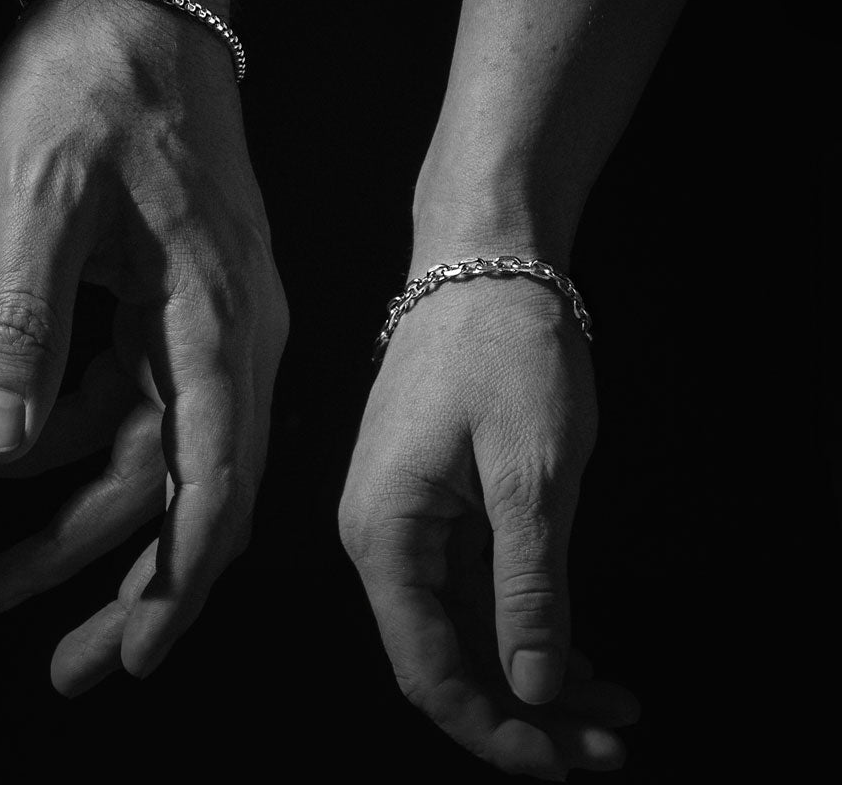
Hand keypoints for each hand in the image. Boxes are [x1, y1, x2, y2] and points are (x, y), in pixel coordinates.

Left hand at [0, 0, 287, 682]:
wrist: (137, 10)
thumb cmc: (94, 86)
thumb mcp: (37, 200)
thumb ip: (16, 322)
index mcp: (212, 312)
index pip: (213, 471)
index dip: (180, 573)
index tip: (138, 654)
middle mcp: (229, 326)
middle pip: (191, 481)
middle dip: (124, 575)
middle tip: (65, 663)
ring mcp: (206, 311)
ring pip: (159, 446)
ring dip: (84, 514)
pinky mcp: (177, 294)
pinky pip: (135, 391)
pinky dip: (71, 434)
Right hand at [338, 274, 638, 779]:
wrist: (484, 263)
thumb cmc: (502, 351)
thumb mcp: (531, 475)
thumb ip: (528, 587)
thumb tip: (529, 687)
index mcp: (384, 532)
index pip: (426, 666)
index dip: (491, 729)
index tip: (562, 762)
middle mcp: (381, 533)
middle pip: (447, 653)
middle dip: (527, 708)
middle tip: (611, 745)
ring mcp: (406, 514)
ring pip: (466, 623)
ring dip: (536, 668)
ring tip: (617, 705)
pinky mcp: (435, 497)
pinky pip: (474, 580)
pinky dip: (527, 617)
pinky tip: (581, 647)